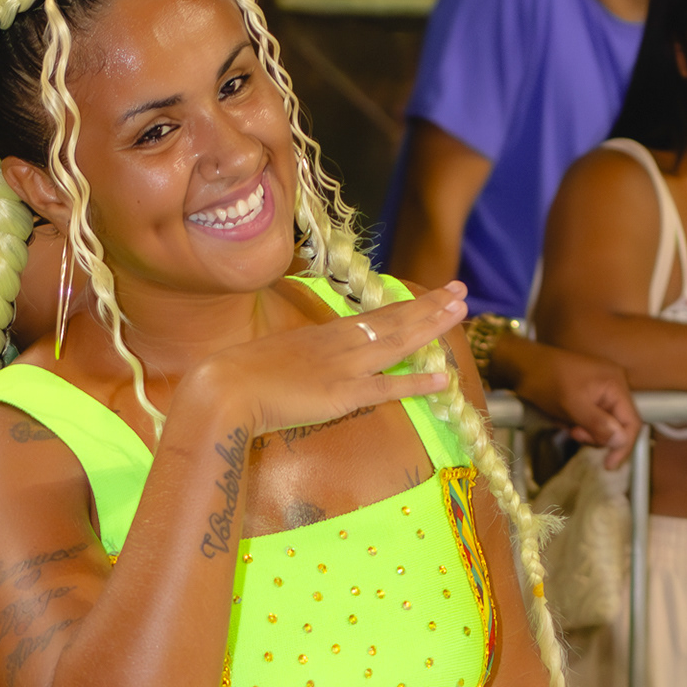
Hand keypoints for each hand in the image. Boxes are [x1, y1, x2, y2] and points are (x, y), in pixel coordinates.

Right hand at [205, 280, 467, 438]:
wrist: (225, 387)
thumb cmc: (242, 376)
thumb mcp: (280, 356)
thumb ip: (303, 358)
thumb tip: (314, 364)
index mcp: (327, 334)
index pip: (377, 316)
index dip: (408, 305)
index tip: (434, 294)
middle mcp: (341, 343)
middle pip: (394, 320)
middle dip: (430, 306)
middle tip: (461, 291)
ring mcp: (344, 367)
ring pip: (397, 342)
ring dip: (431, 328)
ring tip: (460, 312)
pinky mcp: (342, 395)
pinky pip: (387, 387)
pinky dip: (417, 383)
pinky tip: (443, 378)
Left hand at [502, 336, 639, 469]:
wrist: (524, 365)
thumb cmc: (547, 381)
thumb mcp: (572, 405)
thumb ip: (598, 423)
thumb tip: (621, 441)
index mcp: (615, 384)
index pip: (632, 422)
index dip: (623, 446)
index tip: (608, 465)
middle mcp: (614, 385)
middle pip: (620, 425)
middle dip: (599, 436)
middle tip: (576, 433)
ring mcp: (603, 389)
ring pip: (605, 424)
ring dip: (587, 431)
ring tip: (568, 424)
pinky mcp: (591, 393)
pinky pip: (594, 417)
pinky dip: (581, 424)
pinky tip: (566, 419)